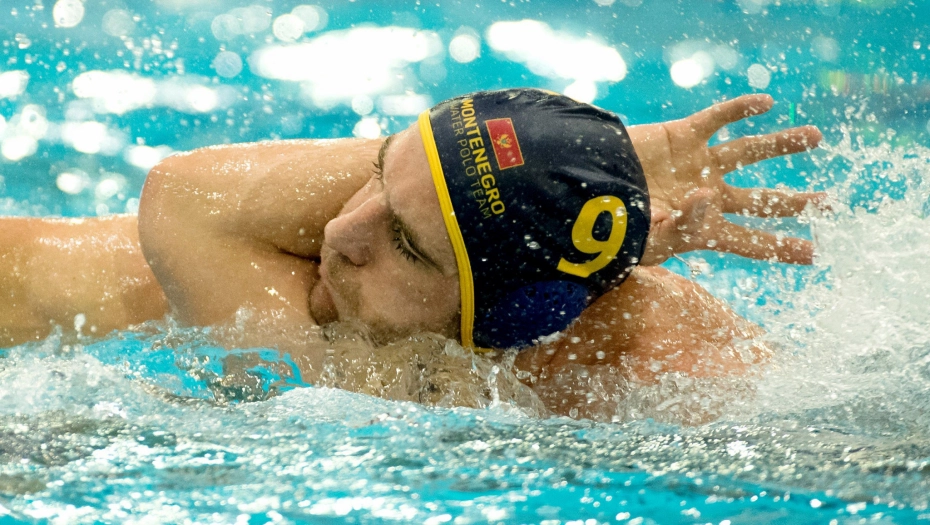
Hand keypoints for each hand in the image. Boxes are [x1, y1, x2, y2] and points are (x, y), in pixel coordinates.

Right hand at [627, 94, 823, 265]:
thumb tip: (709, 196)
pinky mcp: (682, 135)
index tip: (812, 253)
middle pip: (759, 200)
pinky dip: (740, 109)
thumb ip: (683, 224)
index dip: (779, 247)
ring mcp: (697, 163)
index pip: (749, 241)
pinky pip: (717, 118)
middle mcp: (706, 195)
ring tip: (815, 136)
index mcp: (702, 228)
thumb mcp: (650, 239)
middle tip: (827, 203)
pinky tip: (767, 103)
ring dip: (781, 143)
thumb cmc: (614, 227)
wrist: (586, 190)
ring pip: (749, 152)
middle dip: (793, 203)